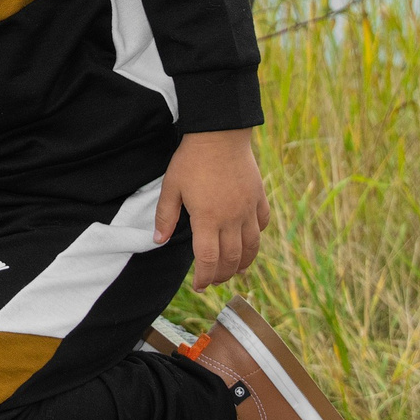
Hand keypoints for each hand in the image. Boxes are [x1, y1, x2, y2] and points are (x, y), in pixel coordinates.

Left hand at [155, 127, 272, 290]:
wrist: (220, 134)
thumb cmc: (192, 160)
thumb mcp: (171, 187)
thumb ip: (165, 216)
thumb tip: (158, 240)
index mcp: (208, 219)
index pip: (207, 259)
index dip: (202, 276)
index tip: (198, 285)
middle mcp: (232, 219)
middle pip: (231, 258)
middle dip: (221, 274)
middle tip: (212, 280)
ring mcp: (249, 209)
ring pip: (251, 247)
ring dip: (243, 263)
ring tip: (234, 271)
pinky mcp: (259, 198)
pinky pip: (262, 225)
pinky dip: (256, 237)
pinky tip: (249, 241)